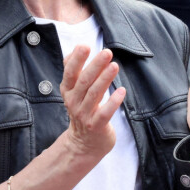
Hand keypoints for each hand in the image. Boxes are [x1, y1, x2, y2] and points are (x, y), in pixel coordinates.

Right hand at [60, 46, 125, 163]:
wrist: (84, 143)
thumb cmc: (82, 110)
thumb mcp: (74, 90)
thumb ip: (74, 70)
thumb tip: (76, 48)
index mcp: (68, 90)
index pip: (70, 72)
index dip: (76, 59)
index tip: (85, 46)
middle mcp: (73, 102)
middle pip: (84, 81)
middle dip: (95, 66)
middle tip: (107, 52)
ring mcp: (84, 115)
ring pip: (94, 94)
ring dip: (105, 79)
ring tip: (115, 66)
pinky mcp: (96, 126)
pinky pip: (104, 113)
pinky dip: (113, 102)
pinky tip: (121, 90)